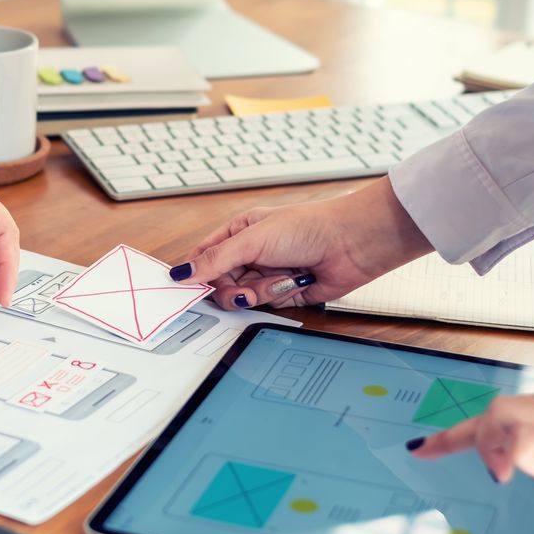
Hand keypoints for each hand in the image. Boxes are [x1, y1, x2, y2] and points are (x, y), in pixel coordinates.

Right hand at [171, 177, 431, 308]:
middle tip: (246, 288)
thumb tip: (182, 272)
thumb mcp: (253, 240)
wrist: (351, 243)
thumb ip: (215, 260)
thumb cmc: (306, 228)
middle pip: (220, 284)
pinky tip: (294, 281)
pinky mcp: (283, 292)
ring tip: (280, 278)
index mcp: (238, 233)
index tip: (190, 288)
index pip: (204, 258)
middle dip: (234, 289)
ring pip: (242, 297)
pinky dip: (278, 296)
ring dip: (260, 292)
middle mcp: (249, 253)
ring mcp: (265, 274)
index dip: (196, 274)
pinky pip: (266, 305)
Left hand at [409, 368, 533, 498]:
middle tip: (422, 450)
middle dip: (453, 438)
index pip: (494, 419)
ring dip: (495, 449)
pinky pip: (517, 448)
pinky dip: (518, 461)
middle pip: (485, 418)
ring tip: (516, 470)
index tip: (421, 445)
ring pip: (492, 425)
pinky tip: (533, 470)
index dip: (455, 434)